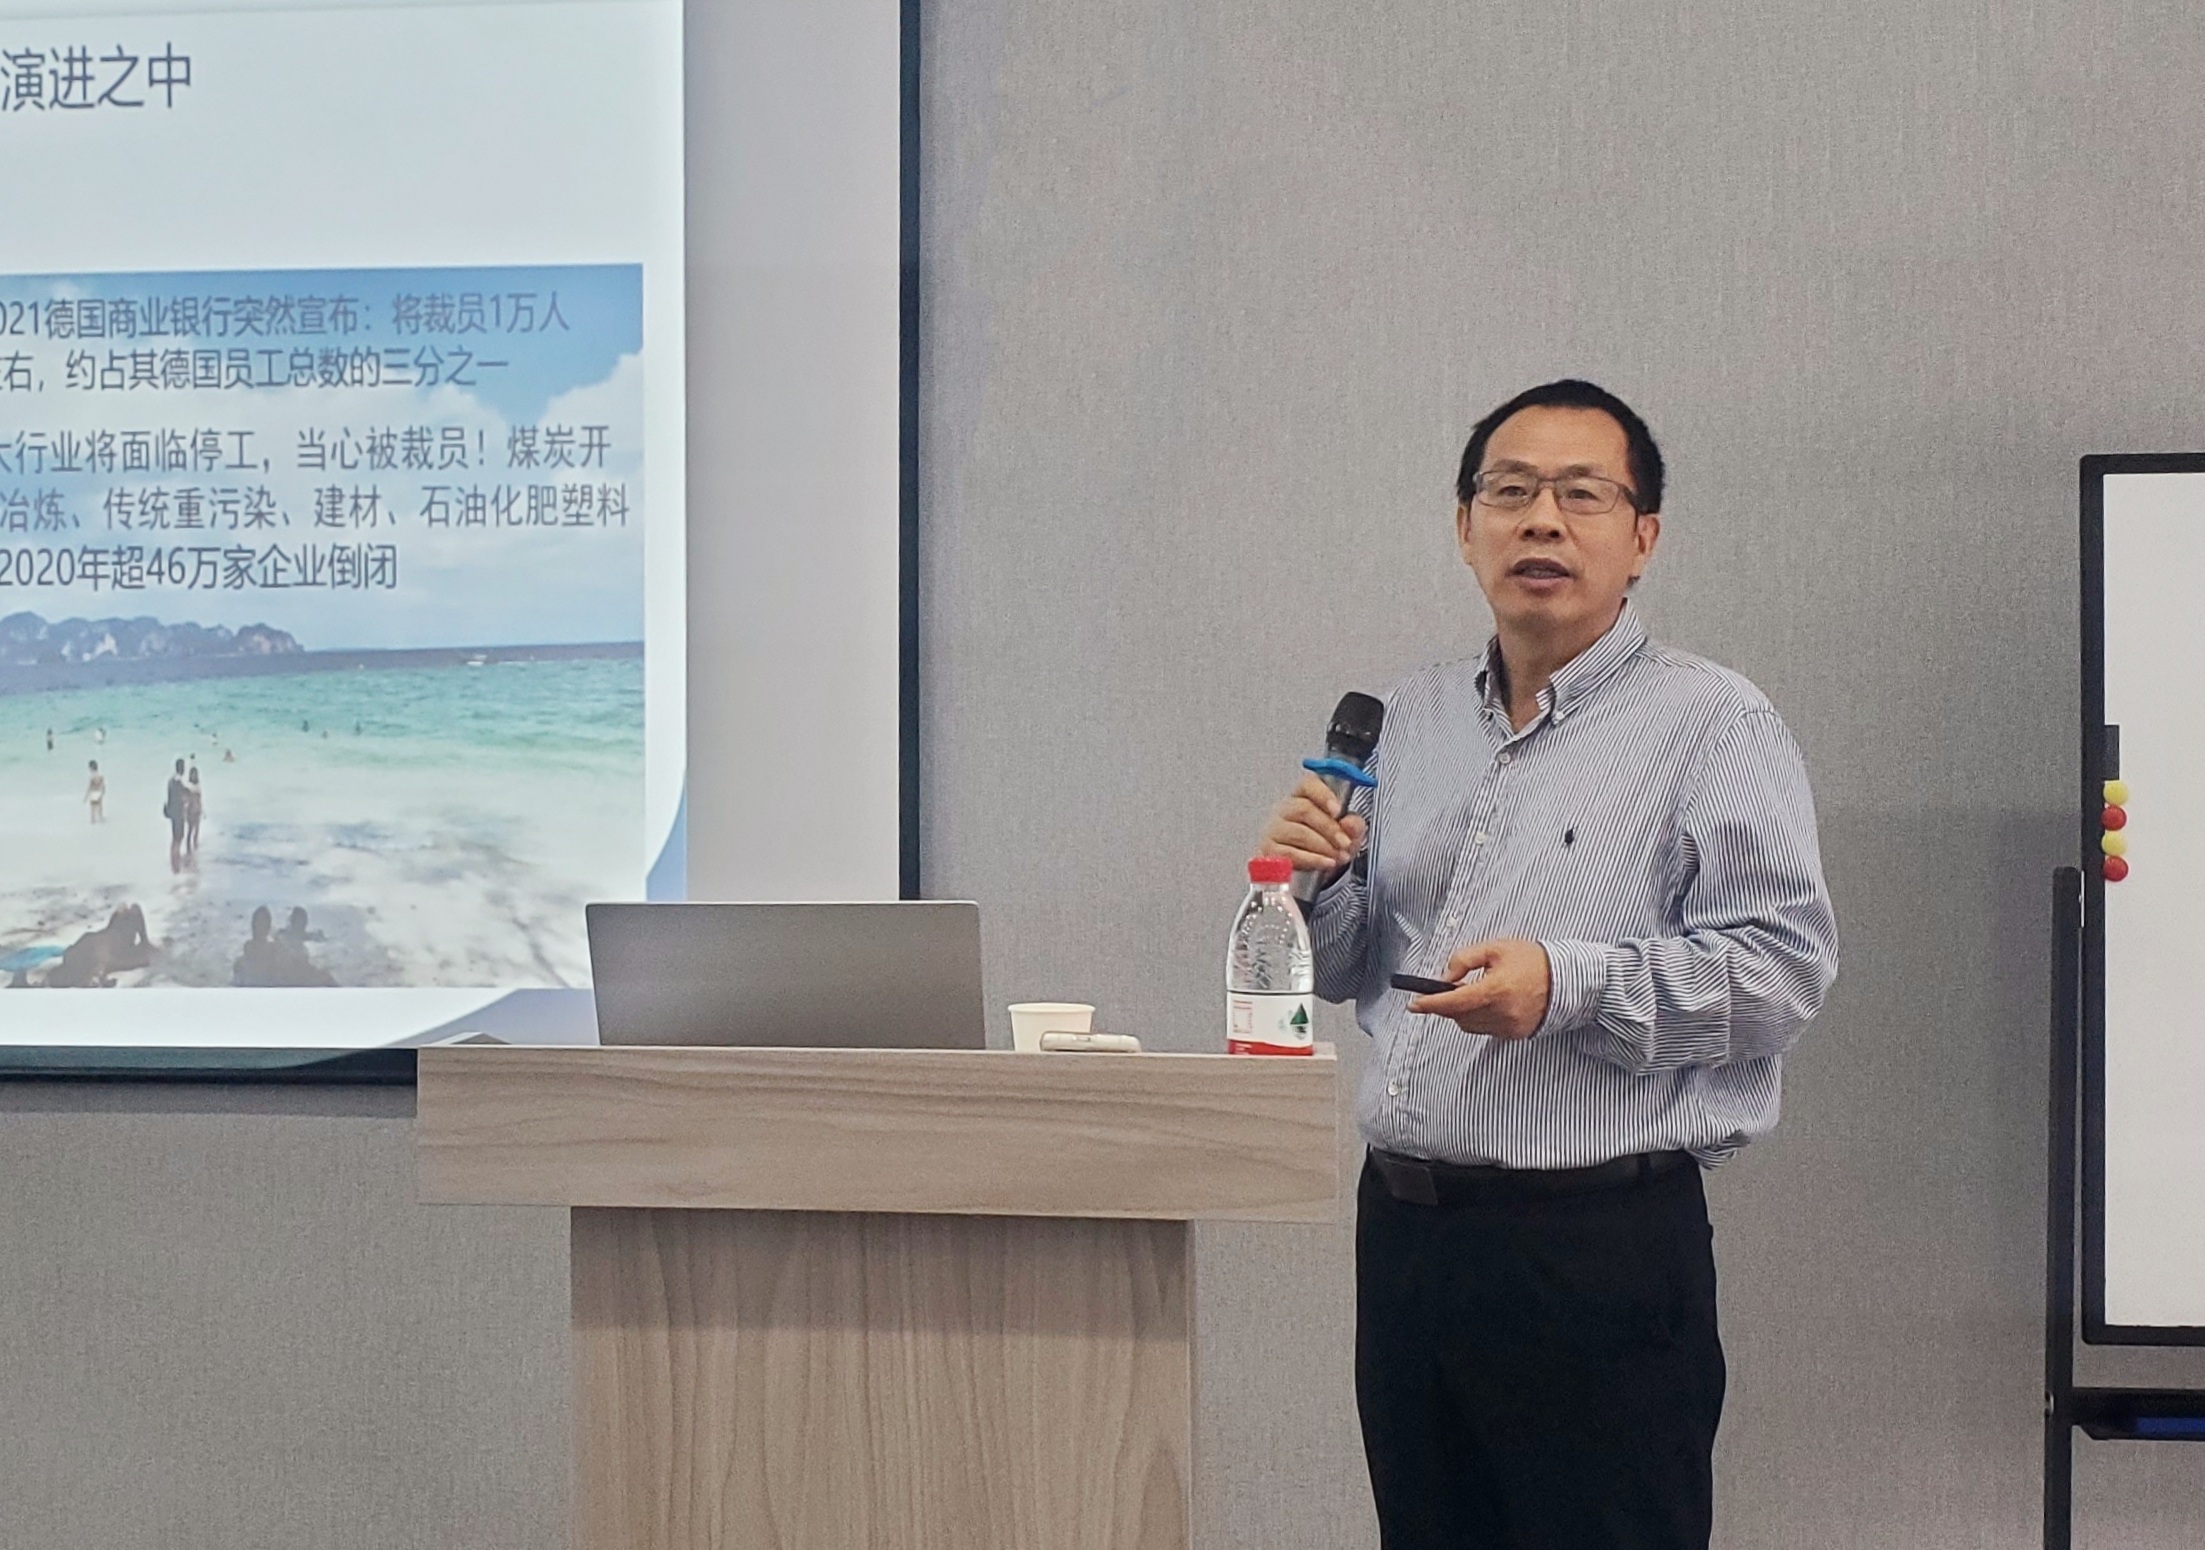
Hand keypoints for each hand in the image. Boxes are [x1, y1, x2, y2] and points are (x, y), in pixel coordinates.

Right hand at [1260, 773, 1367, 873]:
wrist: (1304, 873)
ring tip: (1338, 856)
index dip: (1323, 794)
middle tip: (1345, 843)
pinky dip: (1313, 859)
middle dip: (1329, 828)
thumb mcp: (1347, 834)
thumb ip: (1354, 825)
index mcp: (1305, 797)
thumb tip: (1349, 823)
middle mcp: (1286, 809)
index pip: (1308, 784)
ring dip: (1324, 846)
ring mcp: (1276, 829)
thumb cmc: (1325, 845)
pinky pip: (1291, 853)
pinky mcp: (1270, 851)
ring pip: (1299, 832)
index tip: (1337, 810)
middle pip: (1304, 810)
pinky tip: (1326, 863)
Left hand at [1407, 938, 1550, 1040]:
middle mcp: (1502, 1013)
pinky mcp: (1516, 1034)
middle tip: (1449, 988)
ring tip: (1475, 992)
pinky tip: (1490, 1002)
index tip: (1414, 1004)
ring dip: (1463, 1012)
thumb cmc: (1532, 959)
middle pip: (1458, 1016)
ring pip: (1470, 1025)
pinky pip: (1486, 1030)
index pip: (1453, 1002)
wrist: (1568, 978)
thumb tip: (1444, 976)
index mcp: (1495, 989)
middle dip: (1447, 1004)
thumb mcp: (1495, 948)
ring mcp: (1510, 1027)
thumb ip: (1464, 960)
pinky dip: (1480, 1018)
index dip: (1430, 1003)